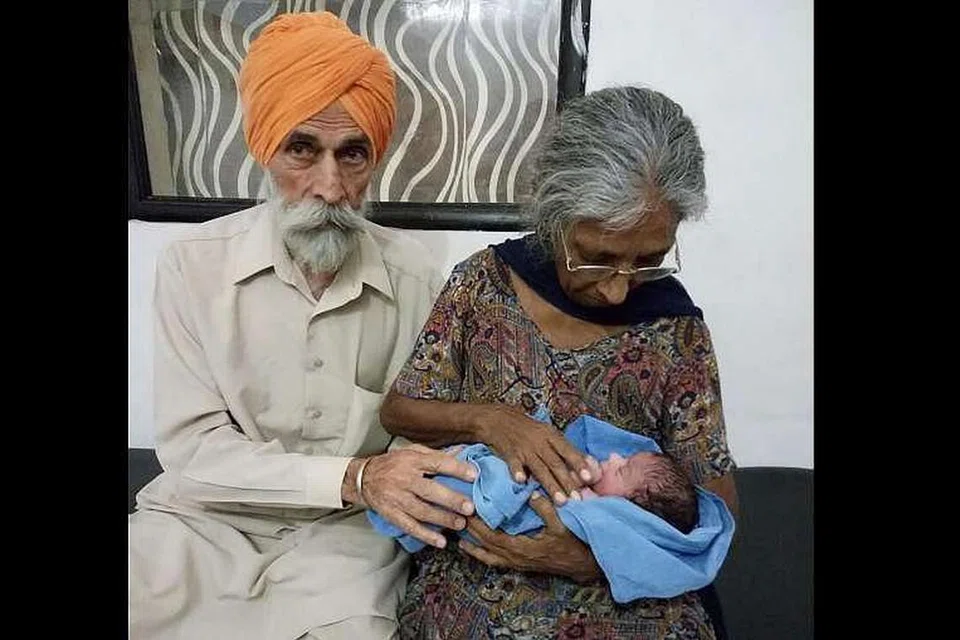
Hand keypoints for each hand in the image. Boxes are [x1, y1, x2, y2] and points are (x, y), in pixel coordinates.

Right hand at [360, 444, 477, 548]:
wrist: (362, 478)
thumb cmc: (393, 464)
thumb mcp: (411, 452)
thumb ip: (435, 454)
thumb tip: (462, 452)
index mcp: (412, 461)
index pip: (437, 463)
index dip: (456, 469)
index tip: (474, 475)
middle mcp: (404, 479)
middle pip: (430, 490)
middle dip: (451, 500)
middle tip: (470, 507)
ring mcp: (396, 498)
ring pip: (422, 511)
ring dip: (443, 519)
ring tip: (460, 524)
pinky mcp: (391, 514)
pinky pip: (410, 526)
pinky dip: (425, 535)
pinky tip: (440, 541)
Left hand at [458, 491, 601, 583]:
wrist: (584, 565)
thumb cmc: (573, 544)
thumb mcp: (562, 524)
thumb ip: (546, 509)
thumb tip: (529, 492)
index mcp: (522, 549)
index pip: (492, 536)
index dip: (477, 525)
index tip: (466, 510)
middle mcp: (516, 559)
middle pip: (485, 546)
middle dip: (469, 532)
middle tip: (455, 517)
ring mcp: (517, 564)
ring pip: (488, 557)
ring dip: (472, 546)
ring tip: (457, 535)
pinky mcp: (521, 565)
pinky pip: (495, 561)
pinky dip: (482, 554)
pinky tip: (474, 548)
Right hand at [476, 405, 595, 503]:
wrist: (499, 419)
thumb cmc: (528, 430)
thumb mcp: (548, 434)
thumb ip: (564, 449)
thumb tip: (588, 464)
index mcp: (551, 436)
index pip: (567, 451)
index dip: (579, 463)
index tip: (590, 478)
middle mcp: (539, 442)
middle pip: (555, 463)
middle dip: (567, 482)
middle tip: (577, 500)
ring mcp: (524, 448)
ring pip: (540, 468)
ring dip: (550, 485)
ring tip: (560, 501)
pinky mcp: (509, 454)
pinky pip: (514, 464)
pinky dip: (517, 472)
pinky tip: (521, 482)